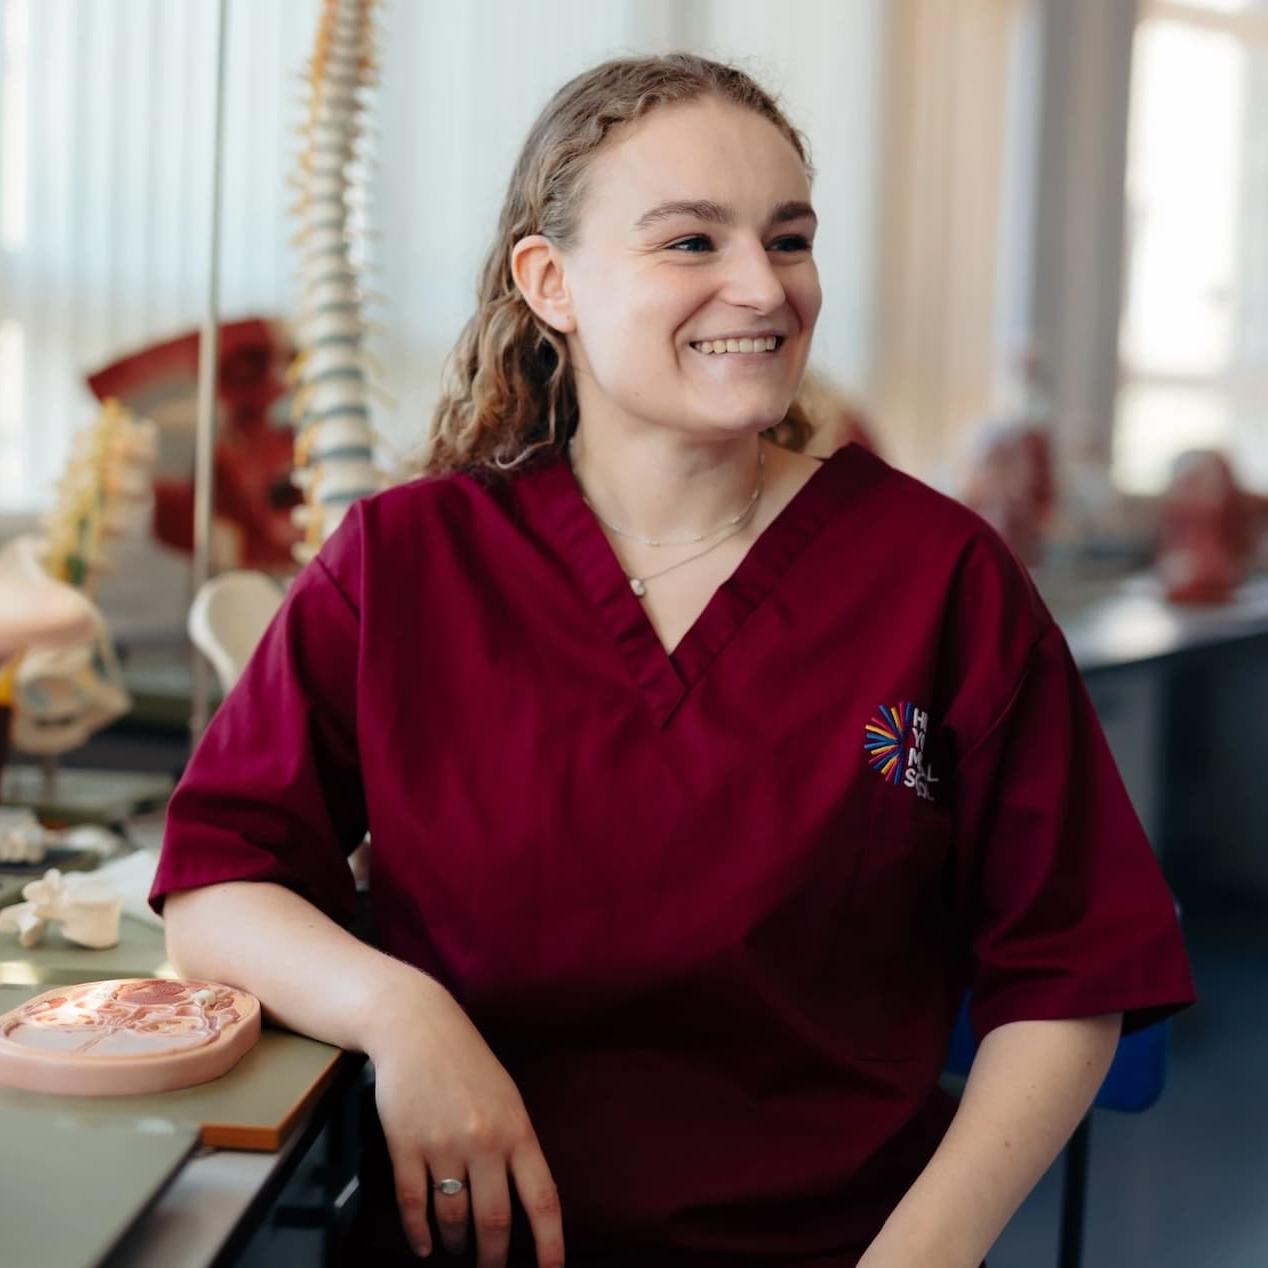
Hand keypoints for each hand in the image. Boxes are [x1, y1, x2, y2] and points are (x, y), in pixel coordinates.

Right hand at [364, 976, 564, 1266]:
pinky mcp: (406, 1146)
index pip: (542, 1198)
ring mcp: (443, 1146)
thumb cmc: (468, 1063)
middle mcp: (484, 1142)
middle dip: (494, 1257)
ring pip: (452, 1218)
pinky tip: (423, 1246)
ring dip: (456, 1243)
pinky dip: (418, 1233)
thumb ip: (516, 1145)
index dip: (550, 1244)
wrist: (417, 1029)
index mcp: (517, 1130)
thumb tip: (524, 1201)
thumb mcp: (507, 1098)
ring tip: (457, 1249)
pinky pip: (413, 1205)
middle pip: (494, 1220)